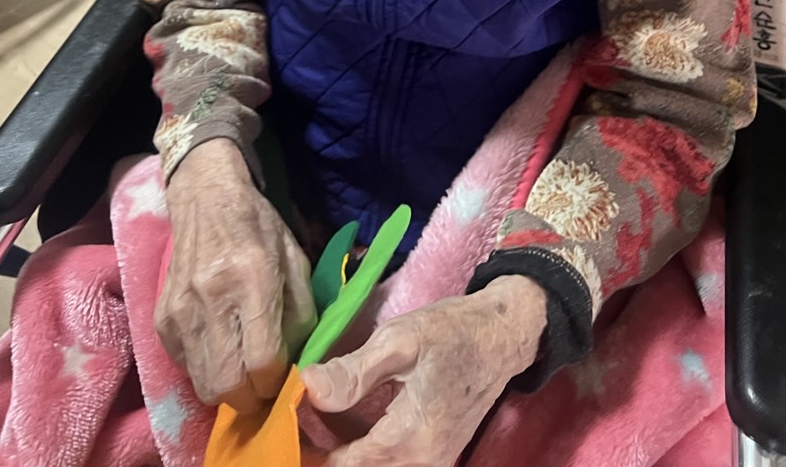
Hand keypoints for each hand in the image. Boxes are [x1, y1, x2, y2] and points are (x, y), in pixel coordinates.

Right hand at [157, 138, 316, 413]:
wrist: (206, 200)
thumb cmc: (258, 228)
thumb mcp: (295, 259)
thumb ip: (301, 313)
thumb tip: (301, 365)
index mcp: (252, 278)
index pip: (262, 360)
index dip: (278, 380)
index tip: (285, 376)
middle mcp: (211, 297)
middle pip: (229, 385)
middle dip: (252, 398)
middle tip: (264, 385)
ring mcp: (180, 311)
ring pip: (204, 385)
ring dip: (229, 390)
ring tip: (245, 372)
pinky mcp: (162, 321)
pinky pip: (187, 369)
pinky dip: (207, 371)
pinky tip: (221, 348)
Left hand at [302, 276, 547, 465]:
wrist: (502, 335)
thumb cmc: (452, 331)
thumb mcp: (401, 339)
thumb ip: (354, 372)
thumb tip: (308, 387)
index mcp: (410, 440)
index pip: (341, 465)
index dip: (306, 445)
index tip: (283, 416)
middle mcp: (421, 464)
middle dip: (319, 450)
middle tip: (295, 416)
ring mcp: (429, 464)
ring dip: (338, 450)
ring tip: (312, 415)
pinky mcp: (432, 457)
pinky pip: (385, 464)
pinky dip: (359, 449)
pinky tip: (341, 419)